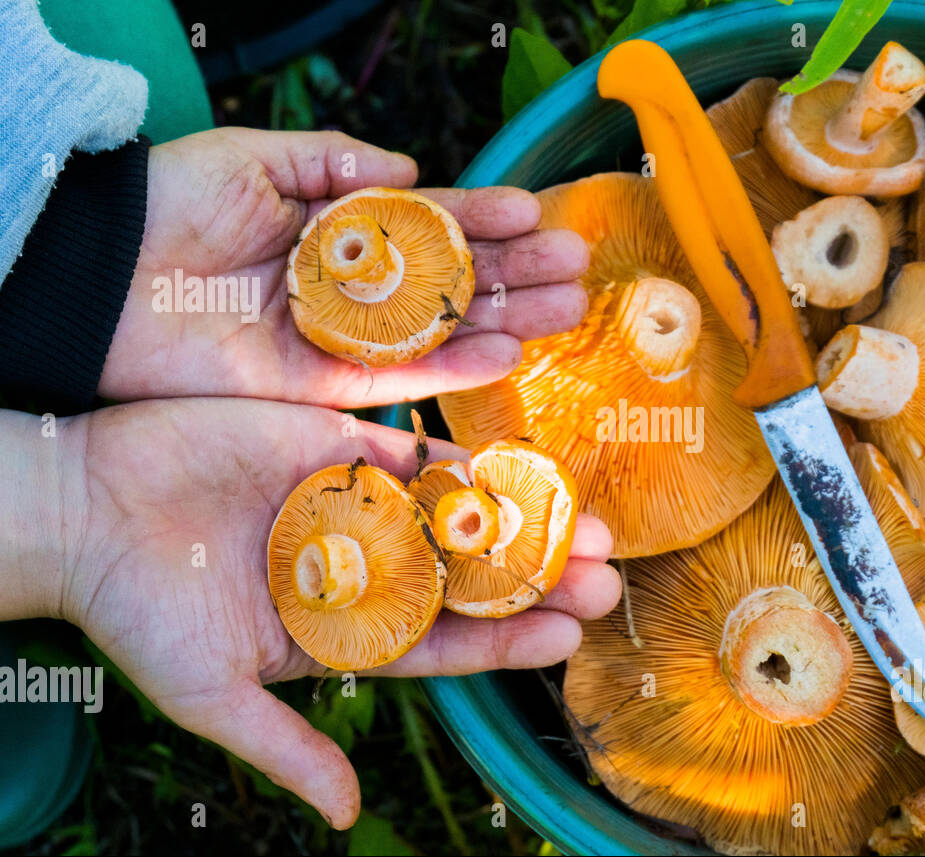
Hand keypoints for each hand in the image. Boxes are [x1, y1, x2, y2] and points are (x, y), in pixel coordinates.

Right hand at [44, 398, 619, 827]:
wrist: (84, 510)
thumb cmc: (140, 609)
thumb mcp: (214, 692)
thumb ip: (286, 747)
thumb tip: (346, 816)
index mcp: (346, 630)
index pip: (444, 643)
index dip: (503, 642)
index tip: (563, 639)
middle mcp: (367, 569)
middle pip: (471, 579)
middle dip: (536, 579)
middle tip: (605, 579)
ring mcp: (360, 508)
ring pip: (462, 517)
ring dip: (525, 519)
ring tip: (590, 525)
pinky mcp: (342, 450)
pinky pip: (418, 455)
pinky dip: (468, 462)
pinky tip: (522, 467)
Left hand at [100, 128, 589, 406]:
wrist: (102, 278)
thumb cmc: (170, 205)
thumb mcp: (253, 158)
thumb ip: (334, 161)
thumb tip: (413, 170)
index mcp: (339, 227)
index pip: (430, 224)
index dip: (485, 218)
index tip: (537, 212)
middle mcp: (352, 287)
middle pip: (450, 282)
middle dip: (516, 274)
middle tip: (576, 270)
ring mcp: (341, 338)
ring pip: (441, 333)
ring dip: (505, 323)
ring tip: (565, 313)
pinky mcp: (320, 384)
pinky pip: (400, 380)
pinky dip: (453, 371)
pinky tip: (506, 356)